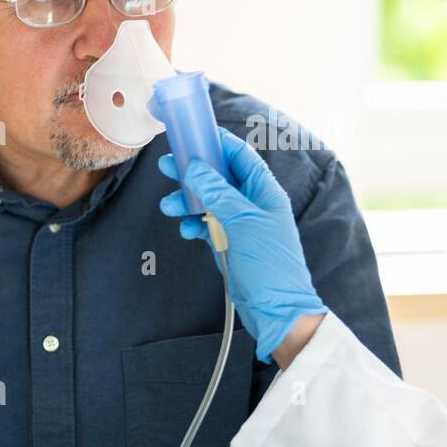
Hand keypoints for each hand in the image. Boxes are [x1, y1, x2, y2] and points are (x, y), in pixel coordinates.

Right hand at [158, 126, 327, 362]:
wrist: (278, 312)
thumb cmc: (270, 266)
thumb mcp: (243, 223)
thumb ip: (219, 194)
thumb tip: (197, 169)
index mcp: (265, 192)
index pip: (241, 156)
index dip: (218, 143)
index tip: (194, 135)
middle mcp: (254, 204)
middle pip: (220, 177)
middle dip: (194, 172)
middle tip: (168, 166)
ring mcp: (242, 225)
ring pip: (209, 202)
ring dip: (188, 201)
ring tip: (169, 206)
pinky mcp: (231, 244)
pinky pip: (208, 226)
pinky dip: (195, 225)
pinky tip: (187, 230)